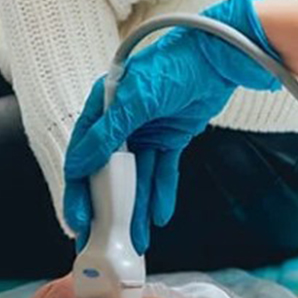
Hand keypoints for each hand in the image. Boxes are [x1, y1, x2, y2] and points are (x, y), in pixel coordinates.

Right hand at [64, 0, 280, 253]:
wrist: (218, 57)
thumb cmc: (172, 66)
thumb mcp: (135, 100)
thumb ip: (108, 134)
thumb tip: (79, 164)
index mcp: (102, 111)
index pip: (83, 159)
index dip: (79, 192)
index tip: (80, 222)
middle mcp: (121, 125)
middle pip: (108, 175)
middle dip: (107, 210)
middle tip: (104, 240)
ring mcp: (146, 133)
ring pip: (137, 180)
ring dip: (136, 210)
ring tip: (136, 240)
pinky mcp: (170, 139)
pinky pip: (163, 173)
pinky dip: (161, 193)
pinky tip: (158, 216)